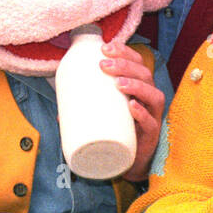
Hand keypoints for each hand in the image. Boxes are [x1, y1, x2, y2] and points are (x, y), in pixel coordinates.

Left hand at [99, 41, 163, 180]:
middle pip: (145, 75)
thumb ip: (85, 111)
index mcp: (138, 89)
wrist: (128, 164)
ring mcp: (153, 118)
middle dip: (125, 66)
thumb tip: (59, 112)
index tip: (104, 48)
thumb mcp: (102, 116)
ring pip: (153, 96)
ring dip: (136, 86)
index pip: (137, 63)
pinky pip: (152, 124)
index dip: (124, 52)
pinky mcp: (151, 137)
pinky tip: (132, 107)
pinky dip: (142, 114)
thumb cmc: (116, 134)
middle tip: (103, 66)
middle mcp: (149, 100)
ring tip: (117, 83)